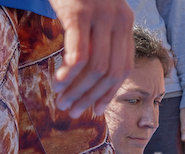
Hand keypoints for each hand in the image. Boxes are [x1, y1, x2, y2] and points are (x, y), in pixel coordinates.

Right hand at [48, 0, 134, 117]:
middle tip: (71, 110)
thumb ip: (99, 37)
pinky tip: (59, 81)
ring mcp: (101, 16)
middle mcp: (119, 21)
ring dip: (77, 89)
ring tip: (61, 100)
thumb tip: (89, 73)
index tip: (94, 110)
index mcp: (126, 24)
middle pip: (110, 73)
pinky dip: (70, 71)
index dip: (109, 93)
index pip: (123, 69)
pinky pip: (79, 51)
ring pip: (95, 67)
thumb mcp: (94, 13)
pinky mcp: (79, 12)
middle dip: (90, 97)